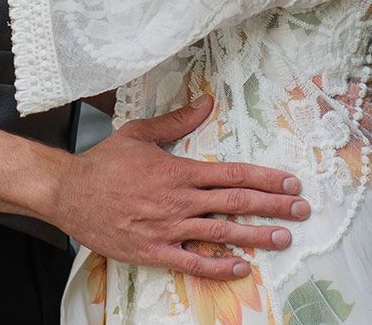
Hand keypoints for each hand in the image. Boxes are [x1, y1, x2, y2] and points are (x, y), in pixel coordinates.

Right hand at [45, 95, 307, 280]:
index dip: (266, 179)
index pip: (234, 174)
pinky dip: (218, 266)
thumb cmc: (104, 163)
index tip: (291, 182)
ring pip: (222, 233)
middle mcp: (180, 199)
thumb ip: (178, 121)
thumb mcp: (140, 134)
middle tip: (301, 209)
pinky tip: (240, 268)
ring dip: (256, 236)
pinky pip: (193, 261)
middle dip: (273, 206)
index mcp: (180, 170)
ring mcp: (169, 227)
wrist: (70, 193)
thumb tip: (207, 101)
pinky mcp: (155, 251)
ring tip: (284, 238)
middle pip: (236, 203)